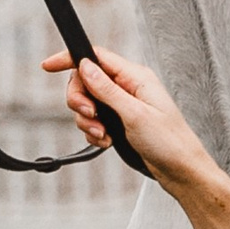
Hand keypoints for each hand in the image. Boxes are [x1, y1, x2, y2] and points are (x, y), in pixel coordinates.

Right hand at [41, 46, 229, 228]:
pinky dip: (93, 132)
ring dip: (87, 121)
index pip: (97, 57)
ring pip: (87, 104)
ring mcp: (122, 106)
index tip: (48, 66)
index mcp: (135, 77)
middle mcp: (128, 88)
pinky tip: (107, 142)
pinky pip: (94, 121)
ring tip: (104, 135)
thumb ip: (107, 90)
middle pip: (86, 81)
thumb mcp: (135, 114)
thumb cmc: (170, 142)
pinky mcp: (119, 123)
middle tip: (90, 116)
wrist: (181, 171)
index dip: (71, 59)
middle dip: (80, 100)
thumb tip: (86, 66)